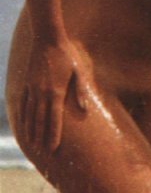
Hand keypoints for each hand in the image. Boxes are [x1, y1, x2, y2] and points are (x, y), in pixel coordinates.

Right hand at [20, 39, 90, 153]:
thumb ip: (80, 91)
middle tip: (42, 153)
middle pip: (41, 121)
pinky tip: (23, 124)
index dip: (54, 135)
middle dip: (41, 138)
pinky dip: (23, 115)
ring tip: (32, 144)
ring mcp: (32, 88)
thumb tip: (85, 110)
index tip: (53, 149)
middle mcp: (42, 93)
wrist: (47, 38)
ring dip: (31, 130)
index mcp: (56, 92)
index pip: (54, 120)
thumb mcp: (78, 72)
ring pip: (30, 114)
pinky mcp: (27, 83)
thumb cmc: (66, 55)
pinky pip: (24, 103)